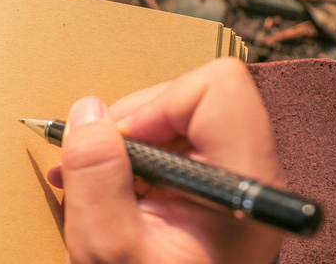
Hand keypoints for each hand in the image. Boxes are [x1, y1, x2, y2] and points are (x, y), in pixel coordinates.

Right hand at [48, 58, 284, 263]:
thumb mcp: (110, 251)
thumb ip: (97, 176)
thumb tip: (88, 112)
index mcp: (241, 185)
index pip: (218, 88)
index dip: (160, 103)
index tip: (122, 143)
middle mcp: (248, 176)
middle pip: (194, 98)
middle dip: (133, 123)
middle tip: (91, 160)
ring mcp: (233, 184)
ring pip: (180, 121)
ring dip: (127, 143)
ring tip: (87, 177)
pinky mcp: (215, 193)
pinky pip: (176, 148)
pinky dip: (135, 160)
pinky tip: (107, 188)